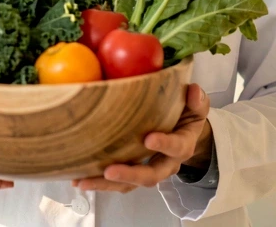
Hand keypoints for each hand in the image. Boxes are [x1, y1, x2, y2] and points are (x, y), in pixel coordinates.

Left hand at [72, 82, 212, 192]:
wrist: (184, 134)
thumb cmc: (187, 117)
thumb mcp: (196, 106)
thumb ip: (196, 100)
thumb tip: (193, 90)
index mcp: (182, 145)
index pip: (176, 147)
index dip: (165, 145)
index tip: (149, 139)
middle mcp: (166, 163)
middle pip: (150, 176)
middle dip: (129, 174)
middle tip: (110, 171)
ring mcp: (148, 170)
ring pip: (130, 184)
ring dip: (106, 184)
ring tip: (84, 181)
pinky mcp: (133, 173)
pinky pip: (117, 182)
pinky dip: (99, 182)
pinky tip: (79, 179)